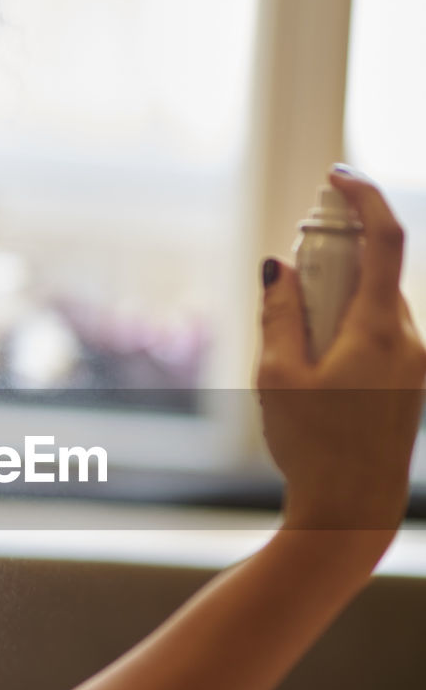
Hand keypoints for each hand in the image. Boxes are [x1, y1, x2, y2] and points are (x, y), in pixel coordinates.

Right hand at [256, 170, 425, 533]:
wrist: (351, 511)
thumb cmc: (312, 447)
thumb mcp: (277, 376)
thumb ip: (278, 313)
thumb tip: (279, 267)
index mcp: (378, 332)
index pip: (384, 239)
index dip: (363, 198)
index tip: (338, 178)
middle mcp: (408, 342)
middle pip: (376, 274)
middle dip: (336, 260)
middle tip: (295, 269)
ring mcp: (415, 365)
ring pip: (378, 307)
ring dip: (341, 301)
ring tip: (298, 340)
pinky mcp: (412, 386)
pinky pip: (383, 336)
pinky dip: (352, 329)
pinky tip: (320, 365)